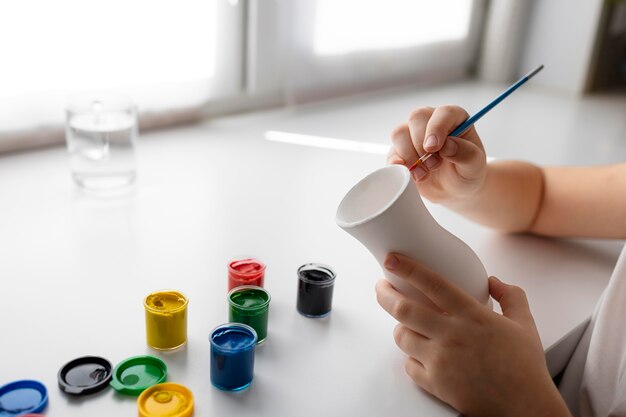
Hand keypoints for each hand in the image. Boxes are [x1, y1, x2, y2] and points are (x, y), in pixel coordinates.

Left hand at [375, 253, 570, 416]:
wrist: (526, 408)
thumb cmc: (525, 367)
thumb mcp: (525, 323)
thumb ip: (510, 296)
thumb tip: (493, 281)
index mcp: (472, 316)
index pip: (432, 284)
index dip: (407, 268)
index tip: (391, 259)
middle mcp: (452, 335)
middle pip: (403, 309)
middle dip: (384, 294)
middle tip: (381, 286)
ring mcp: (441, 361)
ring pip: (402, 336)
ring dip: (399, 327)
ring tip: (404, 323)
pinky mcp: (435, 384)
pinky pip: (408, 366)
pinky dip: (410, 358)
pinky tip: (419, 354)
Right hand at [387, 105, 486, 204]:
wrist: (454, 190)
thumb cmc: (466, 172)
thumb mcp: (474, 166)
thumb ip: (466, 154)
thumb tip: (447, 146)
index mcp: (454, 118)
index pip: (443, 113)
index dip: (436, 128)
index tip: (434, 148)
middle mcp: (432, 121)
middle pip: (416, 117)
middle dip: (421, 144)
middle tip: (434, 164)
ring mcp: (413, 134)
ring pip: (399, 133)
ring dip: (410, 156)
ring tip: (425, 173)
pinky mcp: (400, 150)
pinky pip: (392, 152)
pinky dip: (398, 165)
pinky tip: (412, 174)